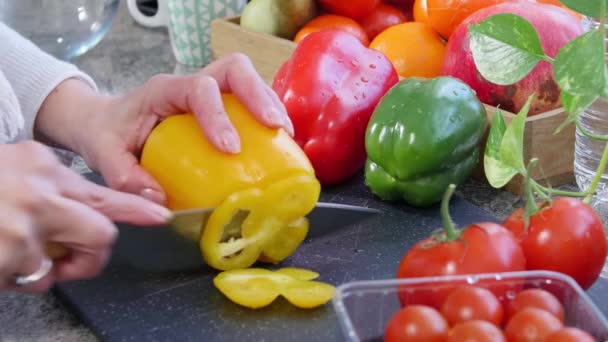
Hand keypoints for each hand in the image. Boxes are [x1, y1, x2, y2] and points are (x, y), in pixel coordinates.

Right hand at [0, 141, 170, 291]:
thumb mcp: (11, 168)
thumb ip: (47, 183)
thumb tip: (73, 208)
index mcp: (43, 167)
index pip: (101, 193)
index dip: (135, 209)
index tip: (160, 216)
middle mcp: (42, 194)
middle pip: (102, 234)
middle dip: (92, 256)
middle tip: (75, 263)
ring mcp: (28, 227)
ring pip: (66, 264)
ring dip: (43, 269)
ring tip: (10, 254)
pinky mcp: (11, 257)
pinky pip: (36, 281)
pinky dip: (18, 279)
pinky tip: (1, 259)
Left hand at [35, 53, 292, 204]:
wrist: (105, 121)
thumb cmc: (107, 133)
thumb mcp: (105, 156)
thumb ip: (126, 177)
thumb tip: (160, 201)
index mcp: (163, 91)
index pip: (198, 88)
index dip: (218, 115)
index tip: (230, 149)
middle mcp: (190, 85)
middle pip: (234, 69)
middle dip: (259, 96)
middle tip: (276, 128)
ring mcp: (208, 93)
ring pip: (248, 81)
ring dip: (270, 106)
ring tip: (285, 138)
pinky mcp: (220, 107)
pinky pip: (249, 102)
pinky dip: (266, 118)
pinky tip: (276, 143)